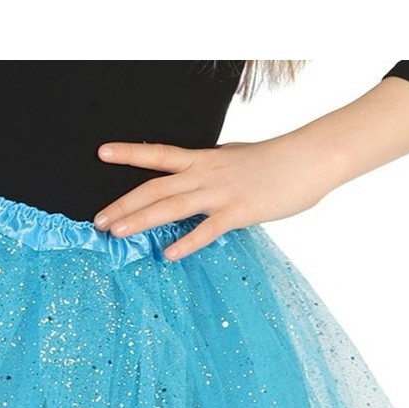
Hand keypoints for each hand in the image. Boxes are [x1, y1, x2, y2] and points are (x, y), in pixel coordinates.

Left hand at [92, 137, 331, 259]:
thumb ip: (211, 174)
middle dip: (124, 204)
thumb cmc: (276, 162)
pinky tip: (168, 255)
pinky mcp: (240, 211)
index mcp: (204, 160)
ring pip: (173, 206)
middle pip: (155, 188)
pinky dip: (187, 242)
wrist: (311, 157)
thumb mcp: (234, 161)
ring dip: (142, 220)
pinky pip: (207, 230)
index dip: (130, 153)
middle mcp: (206, 173)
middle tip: (97, 221)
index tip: (101, 152)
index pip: (159, 155)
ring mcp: (221, 192)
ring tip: (116, 233)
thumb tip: (194, 185)